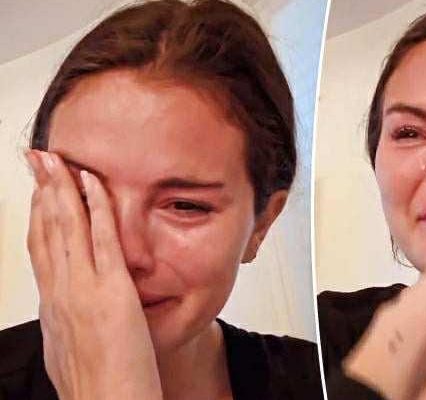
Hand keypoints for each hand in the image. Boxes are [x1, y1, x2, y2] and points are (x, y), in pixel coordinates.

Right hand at [26, 150, 161, 399]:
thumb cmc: (96, 389)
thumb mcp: (70, 353)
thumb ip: (67, 326)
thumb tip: (64, 319)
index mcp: (54, 305)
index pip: (41, 249)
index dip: (38, 215)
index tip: (39, 190)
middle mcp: (60, 293)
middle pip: (46, 230)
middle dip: (42, 191)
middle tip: (39, 159)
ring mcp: (82, 290)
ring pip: (66, 228)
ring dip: (61, 188)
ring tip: (57, 159)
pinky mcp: (111, 293)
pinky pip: (103, 239)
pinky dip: (96, 207)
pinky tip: (93, 183)